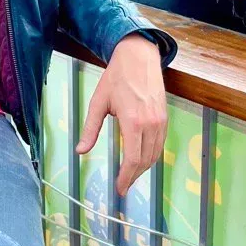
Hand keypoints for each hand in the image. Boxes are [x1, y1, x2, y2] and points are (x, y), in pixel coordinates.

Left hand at [75, 34, 166, 196]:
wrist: (138, 57)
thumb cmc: (116, 77)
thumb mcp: (98, 103)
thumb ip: (90, 129)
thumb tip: (80, 150)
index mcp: (133, 121)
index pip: (132, 159)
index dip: (126, 177)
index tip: (120, 188)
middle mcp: (150, 123)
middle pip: (145, 161)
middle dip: (134, 176)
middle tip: (123, 186)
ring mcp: (160, 120)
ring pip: (155, 154)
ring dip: (143, 168)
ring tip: (130, 175)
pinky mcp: (164, 117)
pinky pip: (160, 144)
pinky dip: (151, 155)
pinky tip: (140, 159)